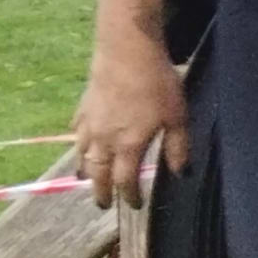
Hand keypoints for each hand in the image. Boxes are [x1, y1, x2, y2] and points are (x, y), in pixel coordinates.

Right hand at [71, 33, 186, 210]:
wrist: (126, 52)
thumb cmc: (157, 84)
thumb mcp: (177, 118)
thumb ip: (178, 148)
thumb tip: (180, 174)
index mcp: (128, 145)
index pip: (126, 181)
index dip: (130, 196)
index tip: (134, 205)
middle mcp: (104, 140)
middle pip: (99, 173)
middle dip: (101, 191)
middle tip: (102, 204)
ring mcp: (90, 123)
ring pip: (82, 155)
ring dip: (85, 171)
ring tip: (86, 180)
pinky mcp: (83, 107)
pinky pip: (77, 132)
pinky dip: (78, 144)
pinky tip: (80, 144)